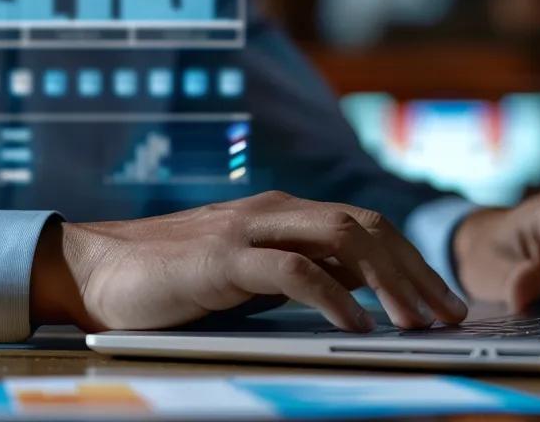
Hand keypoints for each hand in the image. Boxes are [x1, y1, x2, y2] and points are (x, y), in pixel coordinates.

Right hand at [30, 192, 468, 332]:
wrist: (90, 270)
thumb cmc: (167, 280)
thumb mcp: (248, 277)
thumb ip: (299, 273)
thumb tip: (360, 292)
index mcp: (282, 213)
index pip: (367, 228)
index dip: (412, 263)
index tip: (443, 302)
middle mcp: (273, 211)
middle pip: (367, 229)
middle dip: (415, 273)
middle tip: (449, 316)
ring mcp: (248, 230)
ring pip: (342, 240)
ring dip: (388, 283)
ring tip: (415, 323)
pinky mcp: (222, 258)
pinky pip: (294, 271)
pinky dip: (334, 298)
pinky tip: (358, 328)